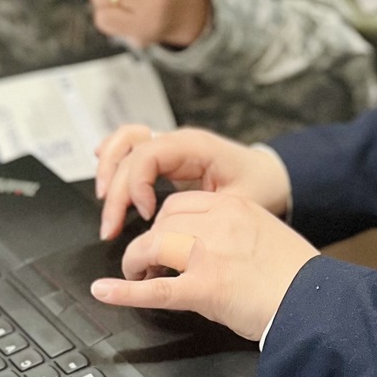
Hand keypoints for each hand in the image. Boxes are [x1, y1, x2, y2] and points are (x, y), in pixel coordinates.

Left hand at [92, 190, 316, 341]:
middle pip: (163, 222)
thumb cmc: (298, 277)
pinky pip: (154, 288)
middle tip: (148, 260)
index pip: (180, 203)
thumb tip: (211, 244)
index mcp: (234, 207)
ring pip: (153, 246)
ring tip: (136, 274)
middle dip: (150, 241)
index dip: (165, 222)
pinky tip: (105, 292)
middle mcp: (218, 223)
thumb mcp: (266, 235)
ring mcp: (208, 255)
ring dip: (136, 261)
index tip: (163, 236)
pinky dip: (124, 292)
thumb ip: (236, 231)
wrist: (317, 303)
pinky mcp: (204, 288)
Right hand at [96, 124, 290, 239]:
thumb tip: (168, 234)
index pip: (147, 155)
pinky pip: (131, 148)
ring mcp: (170, 147)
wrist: (272, 178)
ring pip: (124, 142)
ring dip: (107, 170)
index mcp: (195, 146)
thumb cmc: (259, 187)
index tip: (146, 215)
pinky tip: (104, 178)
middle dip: (114, 191)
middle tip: (112, 227)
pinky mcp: (166, 159)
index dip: (137, 185)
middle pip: (129, 153)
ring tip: (104, 204)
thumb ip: (204, 215)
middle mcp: (177, 142)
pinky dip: (114, 160)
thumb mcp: (236, 203)